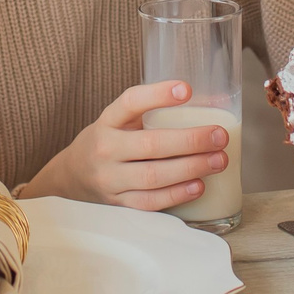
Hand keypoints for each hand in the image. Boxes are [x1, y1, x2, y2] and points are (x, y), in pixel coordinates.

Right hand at [19, 82, 228, 211]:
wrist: (73, 177)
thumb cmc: (110, 142)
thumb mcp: (121, 121)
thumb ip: (155, 112)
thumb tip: (214, 102)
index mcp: (107, 121)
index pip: (130, 102)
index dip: (158, 95)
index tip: (187, 89)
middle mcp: (105, 149)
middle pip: (150, 144)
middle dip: (190, 140)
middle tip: (219, 135)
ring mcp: (110, 179)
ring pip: (153, 176)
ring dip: (190, 168)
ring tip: (218, 160)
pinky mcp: (118, 204)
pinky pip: (150, 201)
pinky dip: (176, 194)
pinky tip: (199, 185)